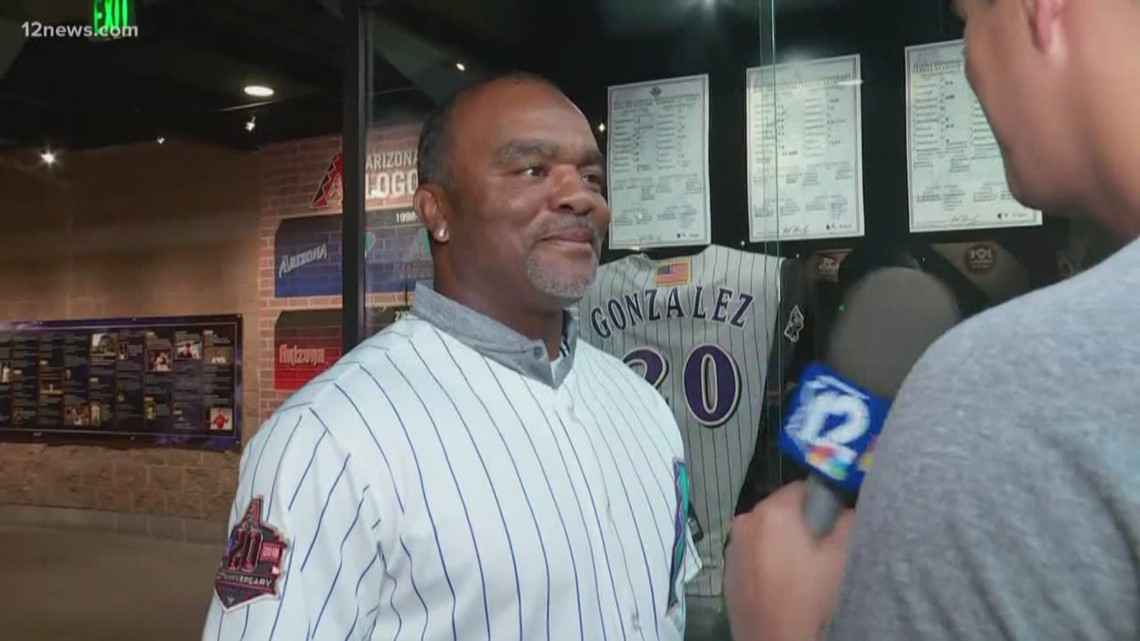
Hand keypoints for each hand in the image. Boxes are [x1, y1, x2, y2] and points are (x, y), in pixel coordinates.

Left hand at [722, 481, 853, 640]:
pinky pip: (752, 552)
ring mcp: (732, 546)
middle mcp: (745, 520)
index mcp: (772, 510)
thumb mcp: (840, 555)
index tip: (833, 524)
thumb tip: (844, 508)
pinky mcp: (728, 569)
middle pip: (780, 510)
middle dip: (800, 523)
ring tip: (799, 570)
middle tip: (819, 550)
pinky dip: (765, 559)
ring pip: (765, 532)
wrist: (775, 639)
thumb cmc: (809, 594)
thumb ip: (846, 520)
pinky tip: (780, 582)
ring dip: (781, 541)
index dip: (822, 503)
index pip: (802, 488)